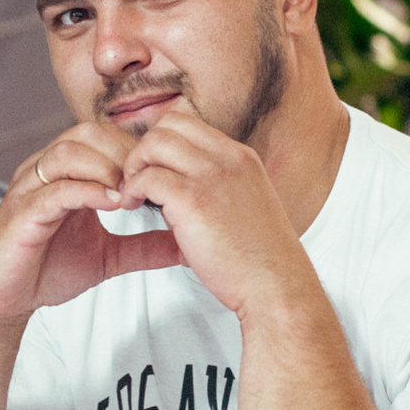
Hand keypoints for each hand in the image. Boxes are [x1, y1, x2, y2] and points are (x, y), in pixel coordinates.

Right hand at [0, 122, 182, 322]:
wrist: (2, 300)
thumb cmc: (45, 271)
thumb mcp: (108, 256)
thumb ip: (144, 246)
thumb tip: (184, 244)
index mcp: (67, 174)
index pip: (105, 137)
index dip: (136, 149)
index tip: (161, 173)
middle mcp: (46, 173)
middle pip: (88, 133)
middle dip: (123, 152)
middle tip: (149, 180)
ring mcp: (30, 189)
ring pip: (68, 152)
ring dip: (105, 167)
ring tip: (129, 192)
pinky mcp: (20, 213)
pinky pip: (53, 189)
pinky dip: (85, 191)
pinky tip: (109, 203)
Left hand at [115, 111, 315, 318]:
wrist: (277, 285)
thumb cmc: (260, 259)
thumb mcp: (247, 205)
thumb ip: (222, 189)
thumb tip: (188, 190)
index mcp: (241, 158)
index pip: (189, 124)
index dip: (164, 143)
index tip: (156, 170)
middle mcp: (227, 159)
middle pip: (168, 125)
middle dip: (145, 149)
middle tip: (138, 181)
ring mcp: (211, 177)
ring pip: (154, 143)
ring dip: (134, 166)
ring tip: (133, 194)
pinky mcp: (193, 200)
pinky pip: (146, 177)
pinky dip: (131, 190)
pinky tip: (131, 207)